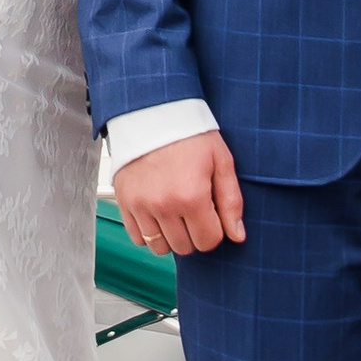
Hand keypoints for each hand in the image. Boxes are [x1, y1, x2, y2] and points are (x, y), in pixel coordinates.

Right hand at [112, 129, 244, 256]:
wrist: (152, 113)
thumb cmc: (190, 135)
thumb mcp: (221, 161)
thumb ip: (231, 201)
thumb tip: (237, 236)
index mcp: (192, 196)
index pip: (209, 241)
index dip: (216, 230)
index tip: (212, 214)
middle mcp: (164, 205)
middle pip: (185, 247)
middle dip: (194, 234)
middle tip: (194, 210)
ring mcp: (140, 205)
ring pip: (160, 247)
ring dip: (171, 237)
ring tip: (175, 214)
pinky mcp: (124, 201)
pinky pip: (138, 237)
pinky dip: (149, 232)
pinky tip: (158, 214)